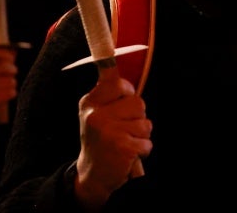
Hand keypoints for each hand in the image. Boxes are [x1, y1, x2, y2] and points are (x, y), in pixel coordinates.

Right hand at [74, 70, 151, 209]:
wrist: (92, 176)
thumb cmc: (100, 141)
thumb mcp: (96, 113)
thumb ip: (107, 92)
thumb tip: (111, 60)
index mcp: (90, 103)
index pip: (117, 82)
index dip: (126, 92)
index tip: (122, 102)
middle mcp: (96, 115)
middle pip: (137, 102)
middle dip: (137, 117)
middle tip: (122, 130)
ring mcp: (109, 131)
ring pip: (145, 123)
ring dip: (140, 135)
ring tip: (125, 142)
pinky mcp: (122, 146)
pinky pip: (147, 142)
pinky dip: (142, 150)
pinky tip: (128, 155)